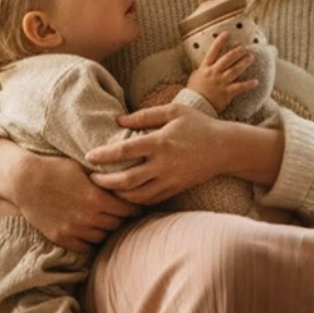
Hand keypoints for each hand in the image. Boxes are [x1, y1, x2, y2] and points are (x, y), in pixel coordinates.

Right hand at [11, 150, 138, 252]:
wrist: (24, 180)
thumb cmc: (54, 168)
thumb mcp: (83, 168)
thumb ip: (103, 179)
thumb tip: (122, 180)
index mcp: (97, 199)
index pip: (127, 209)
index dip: (134, 206)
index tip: (137, 204)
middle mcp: (88, 217)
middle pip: (116, 224)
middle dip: (120, 217)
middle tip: (121, 212)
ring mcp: (74, 229)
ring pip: (101, 236)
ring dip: (104, 229)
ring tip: (103, 220)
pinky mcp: (61, 237)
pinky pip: (84, 246)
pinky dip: (89, 239)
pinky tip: (88, 230)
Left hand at [84, 103, 224, 203]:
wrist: (225, 148)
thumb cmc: (198, 125)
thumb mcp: (173, 111)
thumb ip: (144, 115)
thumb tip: (118, 121)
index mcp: (160, 142)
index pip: (125, 151)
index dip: (103, 155)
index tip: (88, 156)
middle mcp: (163, 164)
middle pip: (126, 180)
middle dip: (104, 181)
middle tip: (91, 178)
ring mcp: (170, 180)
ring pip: (136, 196)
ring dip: (117, 194)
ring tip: (104, 187)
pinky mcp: (175, 189)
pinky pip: (150, 200)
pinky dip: (133, 200)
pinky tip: (123, 194)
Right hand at [186, 30, 258, 112]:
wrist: (195, 105)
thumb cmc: (194, 92)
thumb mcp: (195, 76)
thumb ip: (202, 69)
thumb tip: (208, 63)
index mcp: (205, 68)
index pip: (213, 51)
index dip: (220, 41)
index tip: (227, 33)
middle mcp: (213, 73)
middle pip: (227, 59)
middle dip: (237, 52)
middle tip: (245, 47)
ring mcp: (220, 83)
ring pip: (235, 70)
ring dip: (244, 63)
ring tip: (251, 58)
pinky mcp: (226, 93)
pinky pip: (239, 87)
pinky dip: (248, 84)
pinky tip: (256, 82)